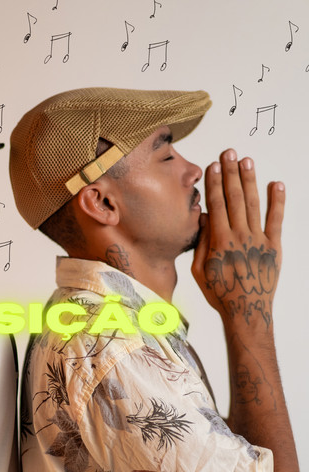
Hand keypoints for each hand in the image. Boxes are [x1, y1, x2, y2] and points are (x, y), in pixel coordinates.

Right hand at [191, 149, 284, 329]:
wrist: (246, 310)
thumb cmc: (220, 293)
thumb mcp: (200, 270)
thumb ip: (201, 244)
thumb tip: (204, 219)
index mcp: (220, 241)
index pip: (217, 205)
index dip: (215, 183)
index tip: (213, 167)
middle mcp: (240, 236)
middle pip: (234, 198)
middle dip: (231, 174)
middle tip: (229, 154)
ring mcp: (259, 240)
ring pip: (253, 204)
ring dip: (250, 181)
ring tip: (247, 161)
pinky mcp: (274, 246)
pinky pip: (276, 219)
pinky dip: (277, 201)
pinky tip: (276, 185)